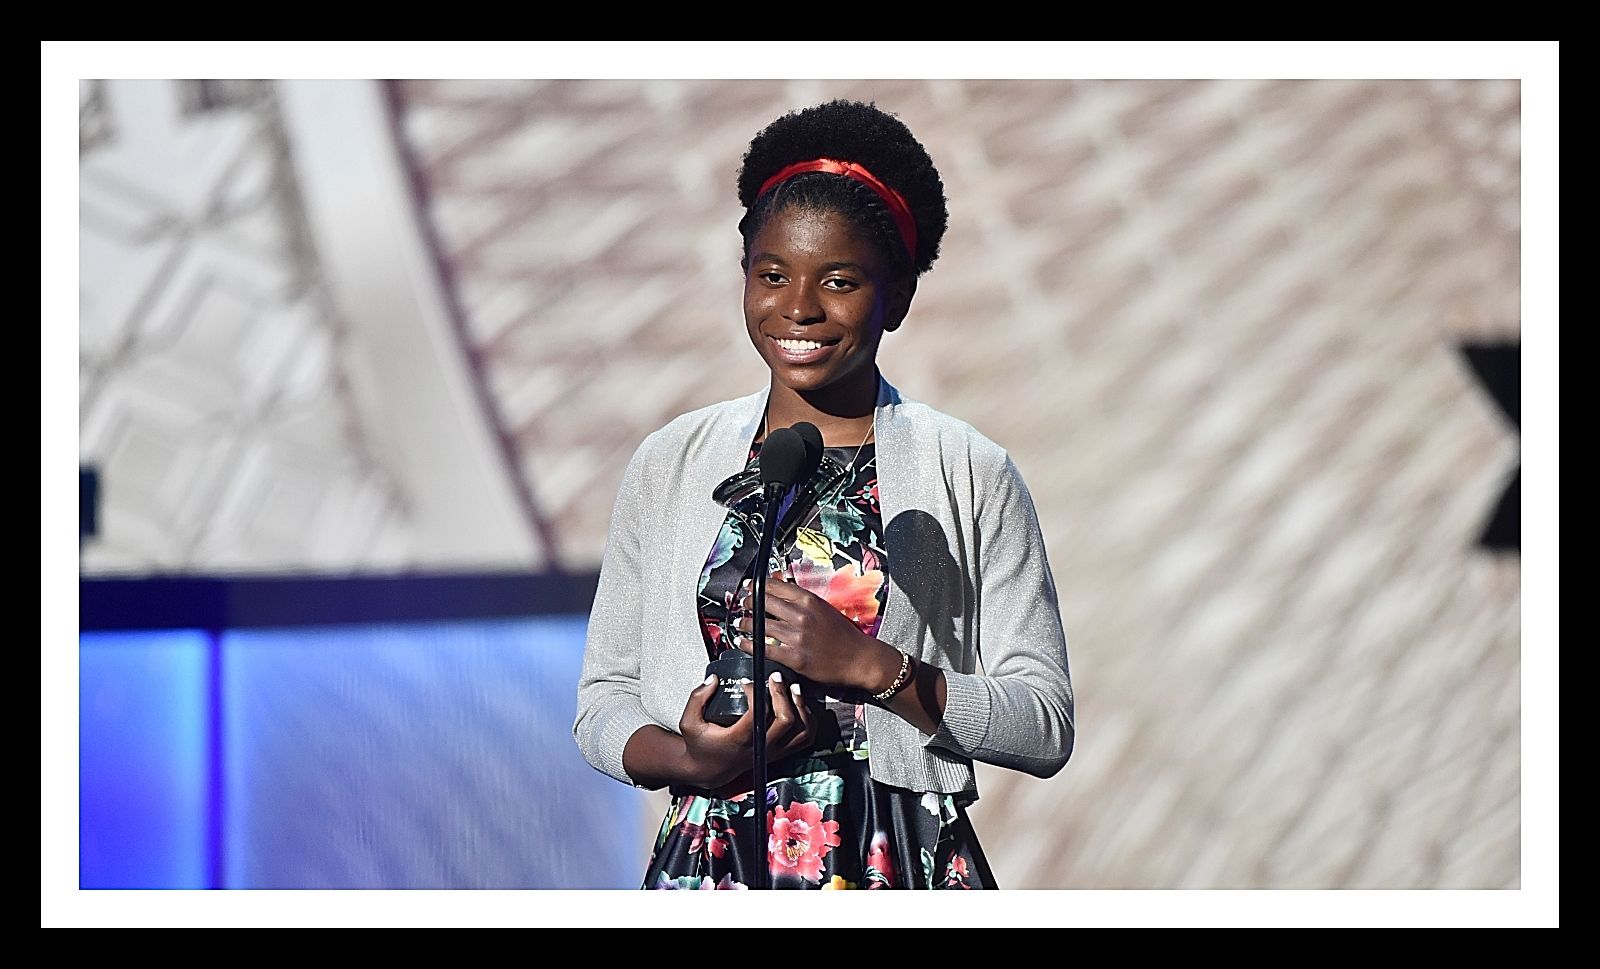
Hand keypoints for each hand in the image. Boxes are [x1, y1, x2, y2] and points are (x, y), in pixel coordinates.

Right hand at [677, 670, 818, 790]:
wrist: (709, 770)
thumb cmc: (700, 745)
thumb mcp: (689, 722)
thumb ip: (697, 698)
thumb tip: (713, 679)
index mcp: (739, 740)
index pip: (757, 715)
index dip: (755, 694)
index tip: (746, 682)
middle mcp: (759, 747)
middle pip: (785, 721)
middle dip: (782, 694)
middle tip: (774, 678)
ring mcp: (772, 751)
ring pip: (800, 731)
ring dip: (799, 706)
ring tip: (792, 688)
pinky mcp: (779, 752)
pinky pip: (804, 738)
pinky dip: (807, 720)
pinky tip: (799, 704)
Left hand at [732, 573, 890, 694]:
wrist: (860, 659)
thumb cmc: (846, 636)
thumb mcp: (825, 609)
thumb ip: (804, 599)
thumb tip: (783, 588)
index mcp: (810, 601)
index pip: (775, 586)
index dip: (757, 585)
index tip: (750, 586)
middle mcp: (802, 616)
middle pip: (764, 602)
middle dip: (748, 603)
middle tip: (743, 604)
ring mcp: (797, 637)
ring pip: (760, 625)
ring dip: (745, 623)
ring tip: (740, 623)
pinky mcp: (794, 657)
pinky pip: (763, 648)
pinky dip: (749, 644)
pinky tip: (743, 642)